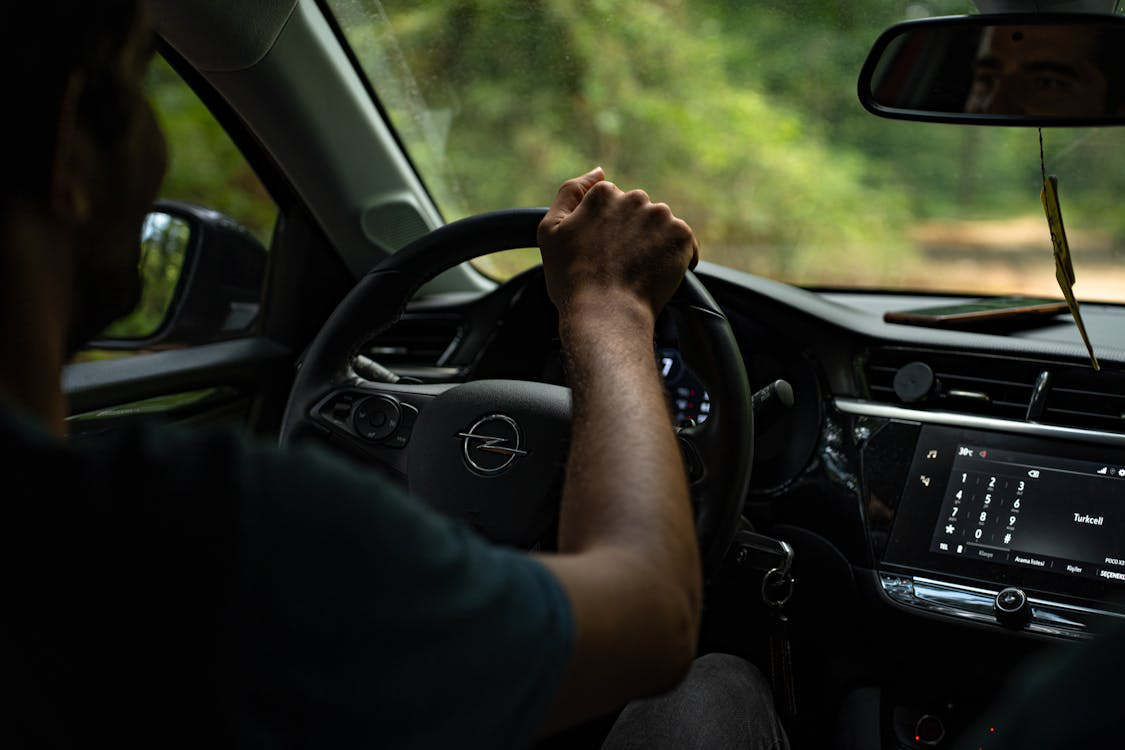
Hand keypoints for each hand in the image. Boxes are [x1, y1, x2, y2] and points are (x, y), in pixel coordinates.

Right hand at [538, 168, 698, 321]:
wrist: (605, 313)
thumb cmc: (572, 279)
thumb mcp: (550, 230)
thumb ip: (570, 192)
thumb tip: (598, 171)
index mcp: (602, 194)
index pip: (611, 203)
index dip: (606, 230)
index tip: (601, 252)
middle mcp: (634, 198)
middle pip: (637, 212)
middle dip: (631, 234)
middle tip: (618, 265)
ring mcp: (660, 216)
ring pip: (659, 226)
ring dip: (652, 244)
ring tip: (637, 271)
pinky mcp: (681, 236)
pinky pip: (682, 243)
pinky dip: (675, 258)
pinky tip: (657, 275)